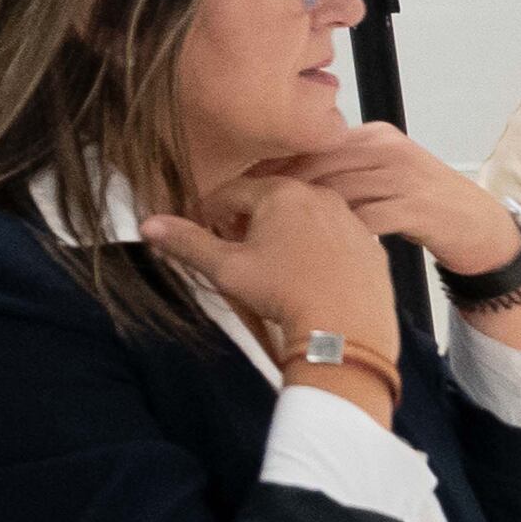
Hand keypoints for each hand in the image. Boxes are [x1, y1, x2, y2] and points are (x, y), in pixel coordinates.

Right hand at [141, 175, 396, 377]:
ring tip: (271, 264)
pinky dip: (318, 250)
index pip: (233, 191)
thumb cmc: (281, 293)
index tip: (202, 231)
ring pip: (307, 218)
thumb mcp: (226, 268)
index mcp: (282, 193)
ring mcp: (353, 221)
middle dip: (247, 219)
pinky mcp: (373, 248)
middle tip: (235, 249)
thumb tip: (147, 224)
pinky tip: (309, 276)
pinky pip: (336, 240)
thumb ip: (187, 242)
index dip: (211, 210)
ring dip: (284, 233)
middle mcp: (323, 196)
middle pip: (272, 200)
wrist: (347, 330)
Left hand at [259, 128, 520, 277]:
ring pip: (338, 192)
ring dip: (303, 217)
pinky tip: (320, 251)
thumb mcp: (386, 174)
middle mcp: (389, 150)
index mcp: (376, 136)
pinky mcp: (418, 207)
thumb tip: (287, 178)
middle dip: (281, 192)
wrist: (480, 227)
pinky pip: (365, 219)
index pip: (314, 145)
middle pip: (320, 166)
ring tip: (273, 237)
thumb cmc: (424, 205)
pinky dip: (340, 235)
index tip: (244, 188)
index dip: (277, 167)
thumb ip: (347, 169)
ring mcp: (405, 177)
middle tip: (246, 216)